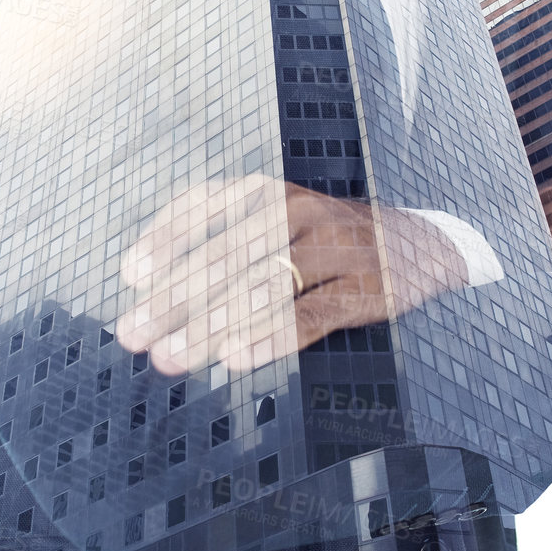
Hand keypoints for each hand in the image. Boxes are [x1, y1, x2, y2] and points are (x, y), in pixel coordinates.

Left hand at [116, 176, 475, 374]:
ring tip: (171, 357)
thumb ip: (218, 242)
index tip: (131, 275)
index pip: (209, 205)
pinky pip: (311, 315)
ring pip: (265, 285)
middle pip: (229, 254)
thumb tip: (142, 279)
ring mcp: (335, 249)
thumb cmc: (324, 240)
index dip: (167, 238)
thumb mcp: (275, 223)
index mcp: (269, 192)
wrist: (419, 244)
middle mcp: (300, 211)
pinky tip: (235, 357)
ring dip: (211, 324)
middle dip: (175, 297)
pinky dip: (271, 337)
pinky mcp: (364, 289)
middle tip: (134, 333)